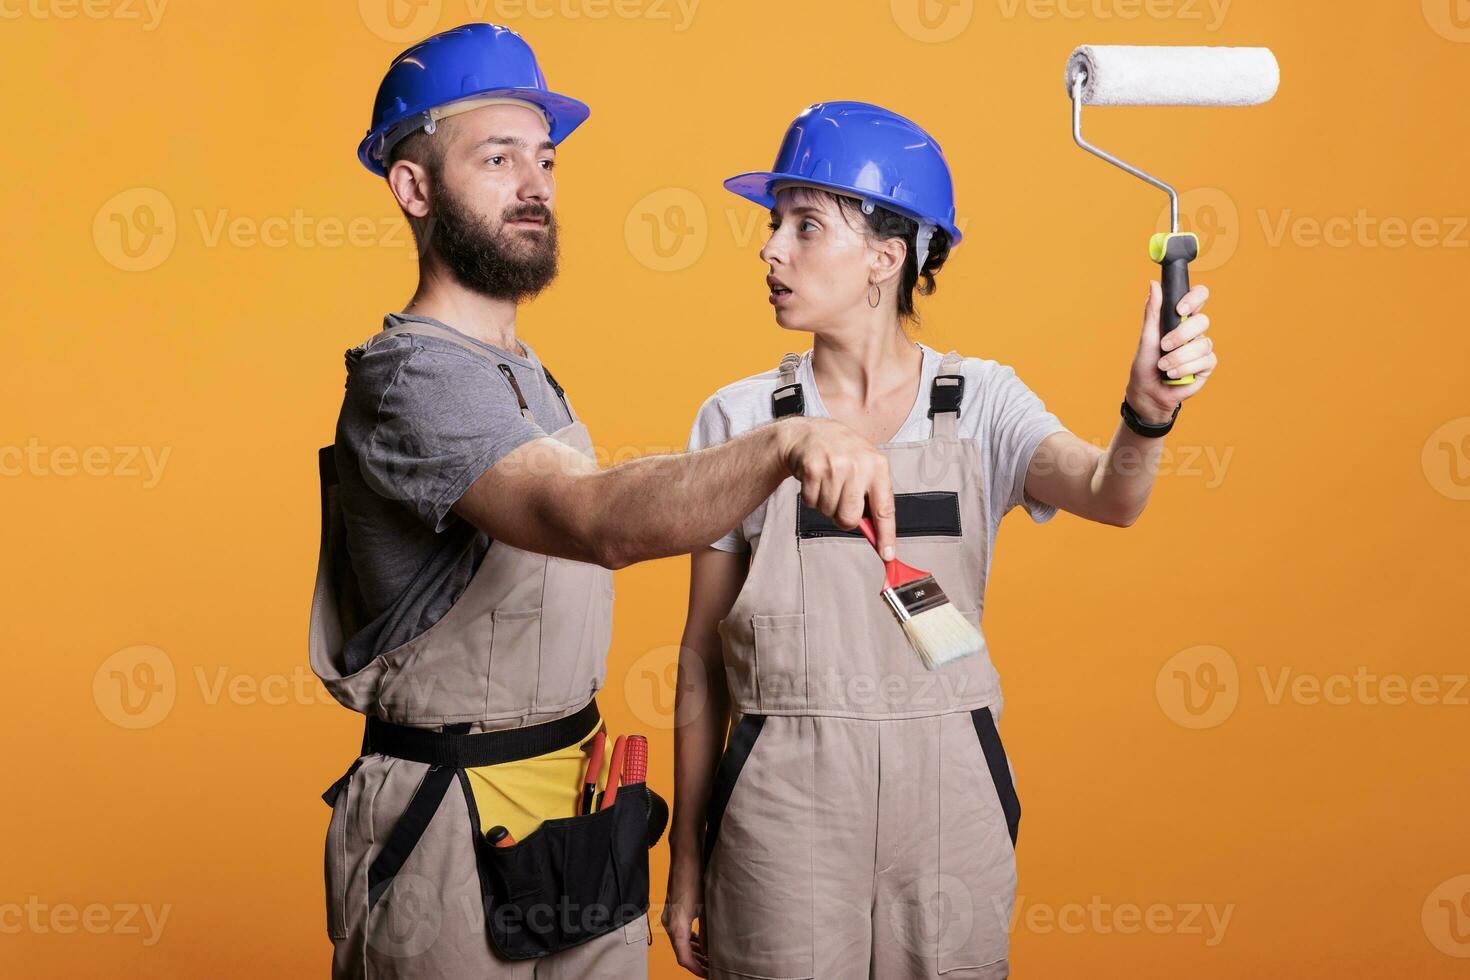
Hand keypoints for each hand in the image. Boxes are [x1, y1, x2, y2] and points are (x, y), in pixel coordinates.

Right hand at [663, 856, 708, 976]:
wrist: (685, 855)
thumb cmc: (695, 876)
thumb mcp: (705, 907)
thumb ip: (708, 932)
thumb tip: (713, 952)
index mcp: (676, 926)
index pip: (684, 959)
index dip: (698, 971)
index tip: (710, 975)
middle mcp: (669, 924)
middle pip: (682, 954)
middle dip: (698, 964)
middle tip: (714, 969)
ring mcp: (669, 917)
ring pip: (681, 944)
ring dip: (695, 953)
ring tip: (712, 959)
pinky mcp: (673, 911)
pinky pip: (680, 933)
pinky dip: (691, 942)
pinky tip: (703, 943)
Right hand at [775, 417, 895, 558]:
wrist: (810, 434)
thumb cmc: (843, 454)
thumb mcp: (866, 467)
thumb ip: (873, 497)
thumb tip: (876, 534)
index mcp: (878, 466)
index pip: (885, 508)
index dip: (886, 535)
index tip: (887, 554)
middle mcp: (858, 465)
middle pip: (850, 517)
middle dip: (843, 517)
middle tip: (841, 502)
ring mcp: (834, 466)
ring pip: (828, 511)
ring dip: (826, 505)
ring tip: (828, 484)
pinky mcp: (812, 468)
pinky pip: (812, 503)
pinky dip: (812, 497)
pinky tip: (816, 480)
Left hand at [1127, 280, 1216, 422]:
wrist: (1147, 392)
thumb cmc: (1145, 364)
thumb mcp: (1146, 337)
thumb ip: (1153, 312)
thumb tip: (1154, 284)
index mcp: (1181, 319)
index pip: (1199, 297)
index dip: (1195, 298)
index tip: (1180, 310)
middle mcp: (1194, 331)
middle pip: (1203, 320)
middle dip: (1181, 335)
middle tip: (1164, 346)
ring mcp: (1202, 348)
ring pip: (1202, 344)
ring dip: (1178, 357)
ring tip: (1163, 366)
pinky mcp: (1207, 365)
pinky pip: (1204, 361)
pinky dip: (1184, 368)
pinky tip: (1173, 375)